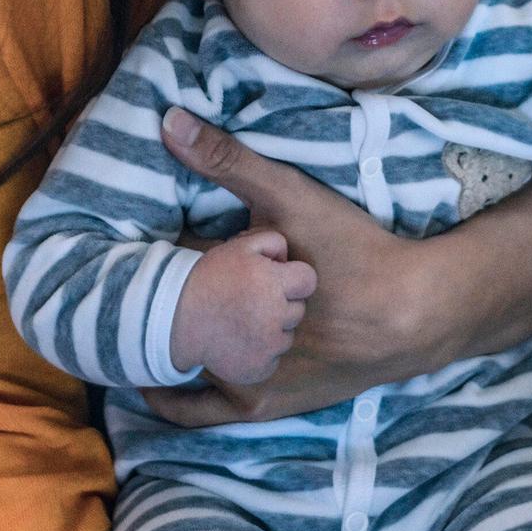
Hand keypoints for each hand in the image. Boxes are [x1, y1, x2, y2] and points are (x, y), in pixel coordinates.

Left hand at [143, 106, 428, 421]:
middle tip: (135, 276)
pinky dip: (174, 393)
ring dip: (158, 338)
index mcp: (215, 285)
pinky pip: (196, 410)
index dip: (140, 251)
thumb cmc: (350, 250)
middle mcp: (214, 341)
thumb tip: (166, 120)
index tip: (123, 240)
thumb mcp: (290, 195)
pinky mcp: (258, 406)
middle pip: (158, 316)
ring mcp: (233, 380)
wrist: (408, 313)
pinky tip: (161, 378)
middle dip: (147, 294)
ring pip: (173, 360)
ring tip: (145, 316)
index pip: (154, 265)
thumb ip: (226, 160)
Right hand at [168, 227, 314, 384]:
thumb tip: (289, 260)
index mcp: (273, 282)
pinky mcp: (258, 369)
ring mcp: (267, 346)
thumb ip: (274, 242)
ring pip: (287, 336)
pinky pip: (273, 360)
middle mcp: (274, 315)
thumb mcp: (240, 246)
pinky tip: (241, 343)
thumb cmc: (210, 278)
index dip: (294, 278)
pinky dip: (261, 354)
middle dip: (282, 304)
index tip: (276, 281)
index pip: (309, 280)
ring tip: (244, 322)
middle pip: (299, 309)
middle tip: (253, 302)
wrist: (174, 317)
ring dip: (273, 330)